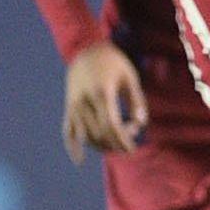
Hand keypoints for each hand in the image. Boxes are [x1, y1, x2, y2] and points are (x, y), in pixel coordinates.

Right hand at [61, 40, 147, 159]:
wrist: (86, 49)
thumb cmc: (114, 63)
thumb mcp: (130, 77)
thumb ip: (137, 100)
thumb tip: (141, 124)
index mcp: (102, 92)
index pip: (112, 124)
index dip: (122, 139)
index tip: (132, 148)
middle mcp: (84, 100)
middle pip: (99, 132)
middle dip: (115, 143)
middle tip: (129, 142)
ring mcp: (74, 104)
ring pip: (86, 135)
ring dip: (101, 146)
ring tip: (115, 145)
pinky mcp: (68, 106)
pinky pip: (67, 130)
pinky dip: (72, 146)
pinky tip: (79, 161)